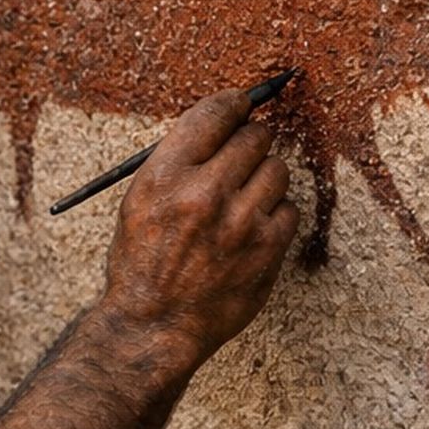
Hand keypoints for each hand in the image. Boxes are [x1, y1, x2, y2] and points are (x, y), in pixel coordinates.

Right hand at [102, 90, 298, 365]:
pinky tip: (252, 231)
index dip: (235, 104)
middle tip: (243, 158)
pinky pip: (289, 209)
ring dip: (265, 179)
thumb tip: (225, 123)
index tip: (243, 104)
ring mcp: (239, 222)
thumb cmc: (142, 262)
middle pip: (255, 136)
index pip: (214, 114)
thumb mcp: (139, 201)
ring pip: (278, 169)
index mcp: (165, 175)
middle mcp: (203, 193)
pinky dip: (274, 216)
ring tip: (244, 201)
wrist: (153, 325)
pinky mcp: (266, 249)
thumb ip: (179, 161)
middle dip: (251, 143)